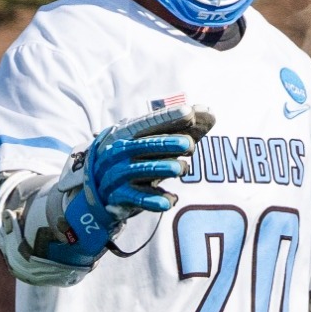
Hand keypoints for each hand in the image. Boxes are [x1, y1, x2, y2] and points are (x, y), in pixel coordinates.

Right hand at [50, 105, 212, 264]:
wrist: (101, 186)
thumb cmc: (138, 156)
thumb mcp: (155, 139)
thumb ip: (183, 127)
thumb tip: (209, 111)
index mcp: (127, 133)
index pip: (149, 123)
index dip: (168, 117)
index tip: (188, 112)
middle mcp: (119, 151)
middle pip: (143, 145)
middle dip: (166, 144)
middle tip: (189, 144)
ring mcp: (117, 174)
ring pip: (141, 170)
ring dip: (163, 168)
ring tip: (181, 168)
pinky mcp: (120, 196)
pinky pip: (137, 198)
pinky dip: (154, 200)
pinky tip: (171, 200)